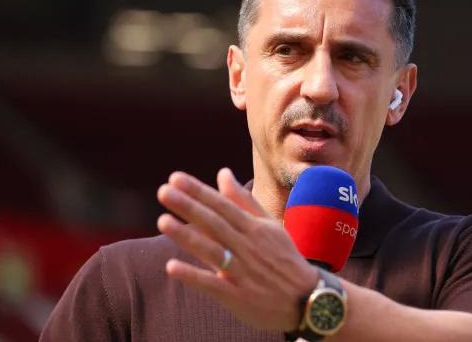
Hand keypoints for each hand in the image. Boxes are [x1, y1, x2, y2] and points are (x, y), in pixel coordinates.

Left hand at [156, 168, 318, 330]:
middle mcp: (248, 246)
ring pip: (212, 250)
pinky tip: (172, 267)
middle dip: (189, 206)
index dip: (199, 191)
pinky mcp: (238, 296)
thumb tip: (222, 173)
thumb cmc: (284, 258)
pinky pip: (213, 285)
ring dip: (187, 236)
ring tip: (162, 221)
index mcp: (254, 228)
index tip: (176, 178)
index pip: (222, 205)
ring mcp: (243, 272)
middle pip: (214, 223)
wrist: (308, 299)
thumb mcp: (269, 226)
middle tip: (163, 191)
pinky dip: (193, 276)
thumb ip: (244, 200)